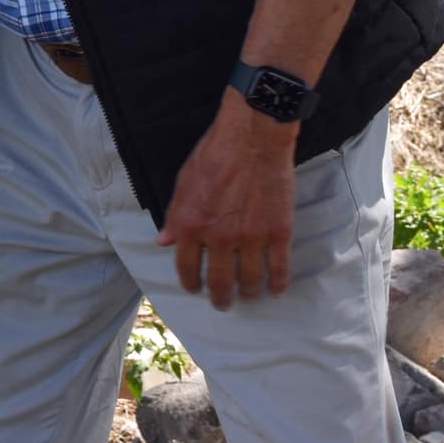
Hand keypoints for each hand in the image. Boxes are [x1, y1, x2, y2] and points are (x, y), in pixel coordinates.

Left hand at [156, 94, 299, 308]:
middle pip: (219, 281)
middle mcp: (219, 236)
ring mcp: (251, 237)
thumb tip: (164, 241)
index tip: (194, 289)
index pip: (186, 266)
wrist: (252, 139)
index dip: (190, 283)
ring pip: (249, 280)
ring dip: (248, 293)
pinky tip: (276, 290)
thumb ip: (175, 216)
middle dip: (220, 298)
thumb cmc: (214, 155)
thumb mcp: (183, 183)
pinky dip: (278, 283)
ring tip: (247, 297)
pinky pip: (279, 268)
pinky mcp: (278, 232)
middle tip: (222, 303)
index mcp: (191, 224)